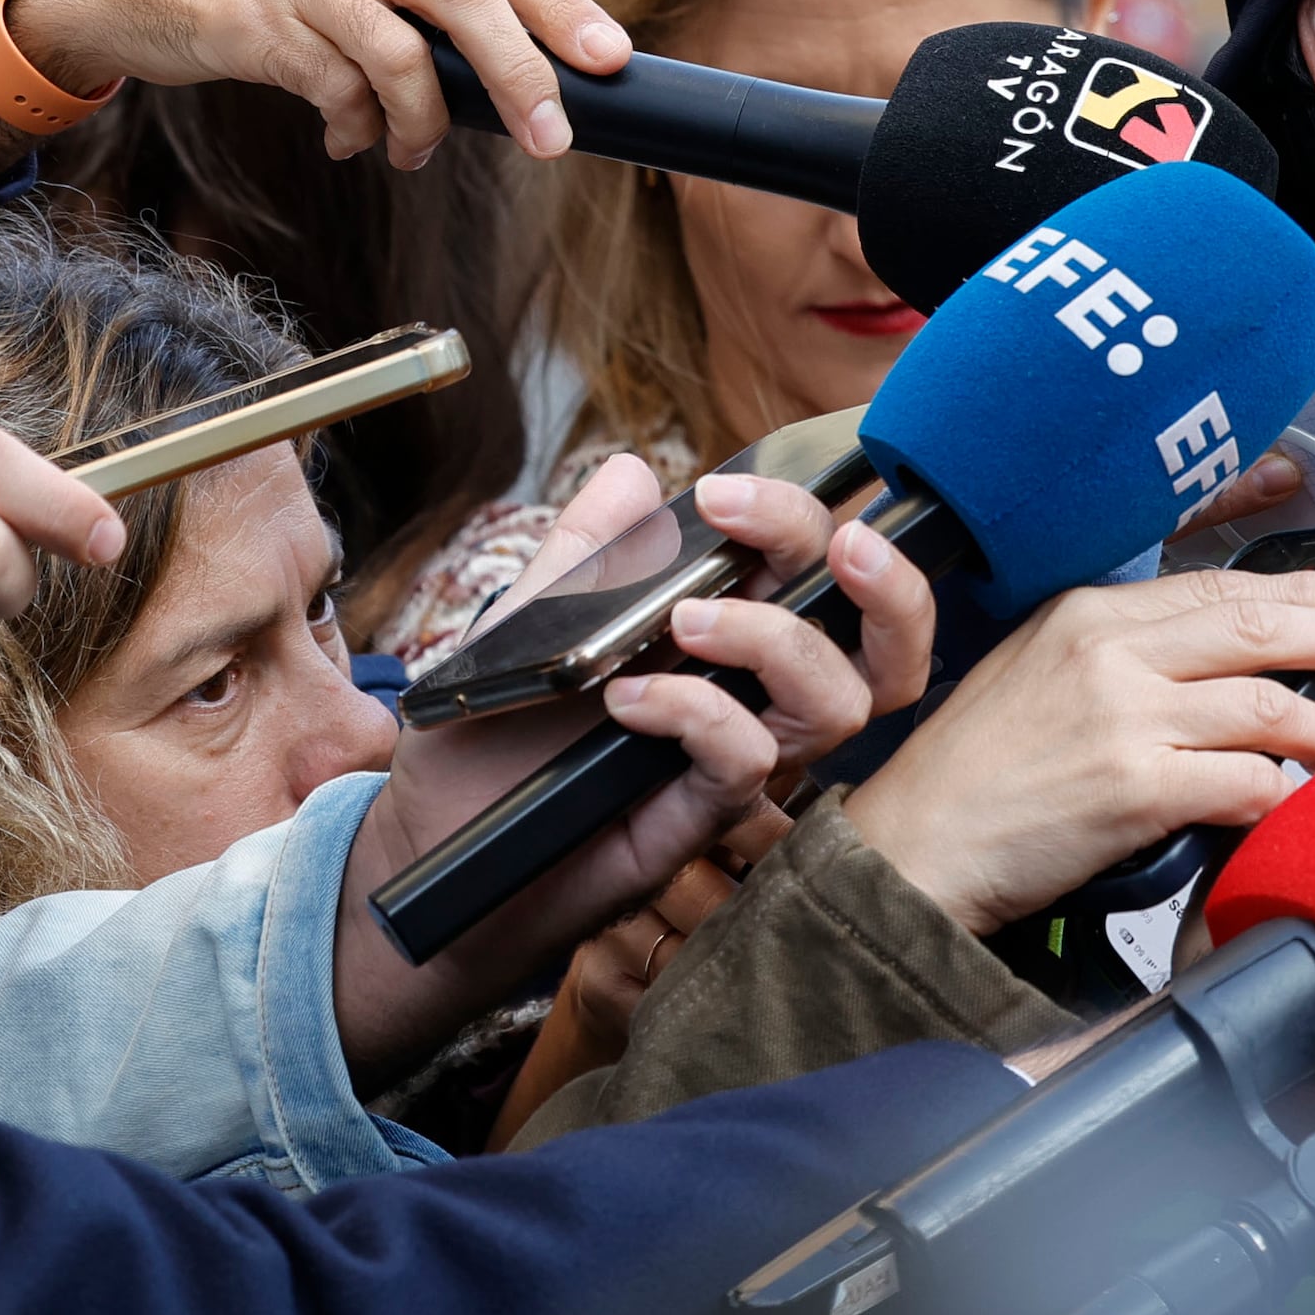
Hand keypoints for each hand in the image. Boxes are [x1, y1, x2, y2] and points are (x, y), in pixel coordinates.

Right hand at [0, 0, 632, 179]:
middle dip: (526, 76)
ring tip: (412, 152)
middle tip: (553, 142)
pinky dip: (357, 128)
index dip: (567, 11)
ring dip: (426, 124)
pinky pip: (338, 90)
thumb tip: (515, 74)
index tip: (614, 62)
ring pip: (406, 57)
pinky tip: (348, 138)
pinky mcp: (258, 22)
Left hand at [336, 461, 885, 1076]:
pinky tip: (626, 700)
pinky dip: (698, 711)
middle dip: (884, 584)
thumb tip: (633, 472)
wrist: (431, 842)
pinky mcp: (704, 814)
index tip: (725, 496)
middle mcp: (752, 696)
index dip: (800, 524)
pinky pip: (748, 758)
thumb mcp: (522, 623)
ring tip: (691, 621)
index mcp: (724, 636)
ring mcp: (736, 757)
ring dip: (780, 640)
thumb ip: (582, 552)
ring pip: (841, 703)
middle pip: (882, 645)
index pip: (815, 571)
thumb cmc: (486, 740)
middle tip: (836, 541)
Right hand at [845, 568, 1314, 933]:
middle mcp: (1109, 652)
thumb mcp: (1035, 672)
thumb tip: (1215, 658)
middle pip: (1256, 628)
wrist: (912, 849)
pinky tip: (1284, 806)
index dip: (1298, 593)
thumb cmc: (972, 776)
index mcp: (1085, 614)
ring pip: (1267, 707)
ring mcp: (1124, 718)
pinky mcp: (1135, 789)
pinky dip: (1278, 797)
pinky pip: (1247, 783)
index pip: (1217, 587)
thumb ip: (1119, 653)